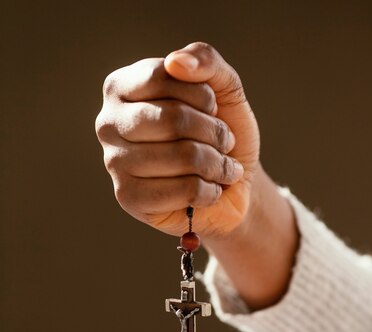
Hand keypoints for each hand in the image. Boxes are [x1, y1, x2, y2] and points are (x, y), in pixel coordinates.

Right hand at [95, 42, 259, 236]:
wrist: (231, 185)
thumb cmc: (219, 134)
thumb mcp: (223, 89)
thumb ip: (206, 61)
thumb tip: (176, 62)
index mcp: (122, 88)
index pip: (162, 77)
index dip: (202, 95)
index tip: (213, 109)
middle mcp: (109, 123)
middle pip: (173, 119)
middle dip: (214, 132)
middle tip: (225, 143)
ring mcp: (114, 162)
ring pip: (183, 156)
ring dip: (218, 164)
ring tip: (222, 168)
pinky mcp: (128, 199)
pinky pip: (183, 190)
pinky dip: (209, 191)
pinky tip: (209, 191)